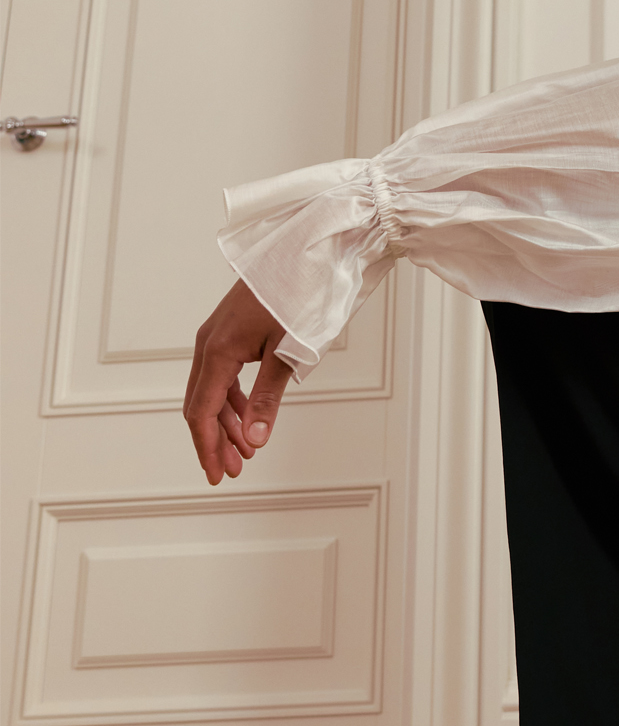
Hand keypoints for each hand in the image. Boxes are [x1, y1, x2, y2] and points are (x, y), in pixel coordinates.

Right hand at [184, 280, 292, 484]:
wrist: (309, 251)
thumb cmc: (299, 294)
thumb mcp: (286, 352)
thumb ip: (268, 397)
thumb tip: (255, 439)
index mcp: (217, 349)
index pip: (201, 411)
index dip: (207, 446)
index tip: (217, 474)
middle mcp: (209, 342)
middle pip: (201, 403)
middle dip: (215, 440)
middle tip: (233, 470)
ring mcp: (218, 334)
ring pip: (212, 389)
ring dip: (226, 422)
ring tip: (246, 450)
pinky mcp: (231, 329)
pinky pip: (224, 373)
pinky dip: (235, 399)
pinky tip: (249, 418)